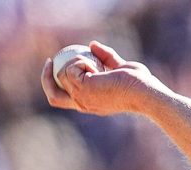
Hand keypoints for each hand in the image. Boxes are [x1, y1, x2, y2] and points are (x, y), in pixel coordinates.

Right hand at [40, 41, 167, 116]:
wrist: (145, 92)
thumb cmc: (139, 84)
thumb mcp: (121, 67)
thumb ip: (107, 57)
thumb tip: (92, 44)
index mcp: (90, 103)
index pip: (65, 98)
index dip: (55, 84)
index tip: (55, 65)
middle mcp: (83, 105)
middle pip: (53, 97)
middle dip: (45, 77)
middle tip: (50, 60)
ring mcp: (81, 99)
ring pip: (61, 76)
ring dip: (74, 62)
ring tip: (93, 63)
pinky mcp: (82, 89)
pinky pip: (70, 69)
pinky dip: (80, 61)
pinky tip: (95, 66)